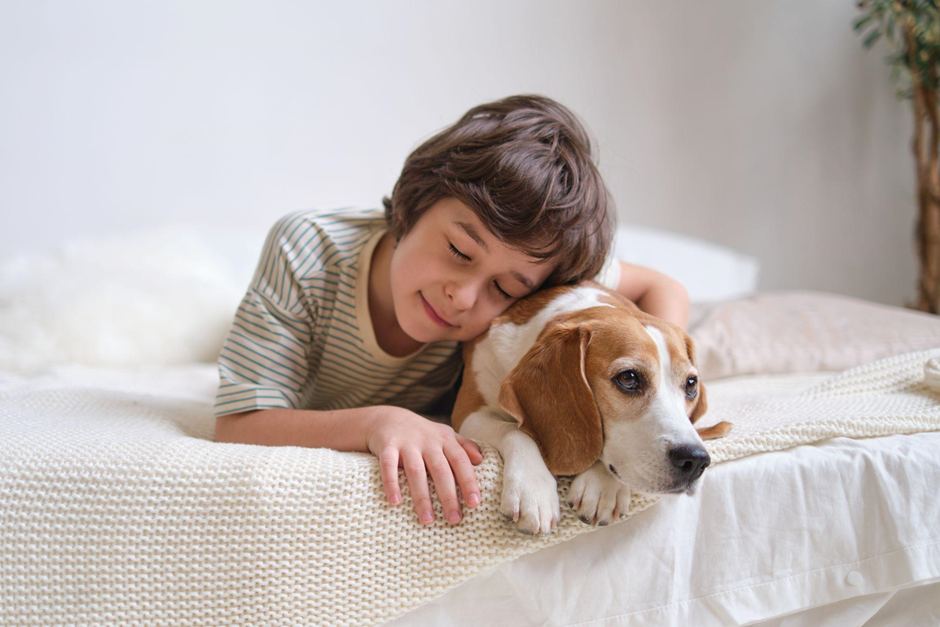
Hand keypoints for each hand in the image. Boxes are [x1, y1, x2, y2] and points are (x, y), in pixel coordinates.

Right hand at [366, 406, 483, 524]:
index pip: (460, 461)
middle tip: (454, 519)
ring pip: (416, 471)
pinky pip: (388, 466)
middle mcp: (428, 441)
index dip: (468, 482)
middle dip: (448, 496)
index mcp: (445, 440)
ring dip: (422, 497)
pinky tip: (395, 502)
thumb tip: (480, 460)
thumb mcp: (445, 434)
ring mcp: (407, 443)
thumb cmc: (422, 433)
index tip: (474, 504)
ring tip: (427, 519)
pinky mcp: (387, 446)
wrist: (387, 418)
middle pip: (440, 470)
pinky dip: (391, 483)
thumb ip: (464, 446)